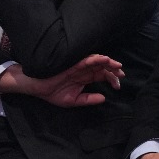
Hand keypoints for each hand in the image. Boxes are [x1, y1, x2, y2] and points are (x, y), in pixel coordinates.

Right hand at [7, 54, 123, 107]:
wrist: (37, 88)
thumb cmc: (53, 93)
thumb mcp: (73, 100)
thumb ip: (88, 100)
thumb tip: (103, 99)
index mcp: (86, 77)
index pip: (103, 75)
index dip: (112, 79)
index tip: (118, 86)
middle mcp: (85, 70)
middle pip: (103, 67)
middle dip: (114, 69)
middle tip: (122, 74)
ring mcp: (79, 66)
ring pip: (97, 61)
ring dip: (108, 62)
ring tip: (117, 66)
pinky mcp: (72, 63)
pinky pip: (86, 59)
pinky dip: (96, 58)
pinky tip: (105, 59)